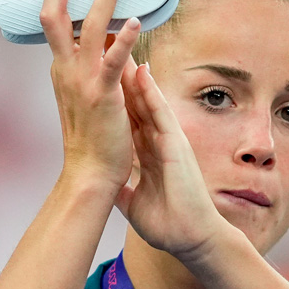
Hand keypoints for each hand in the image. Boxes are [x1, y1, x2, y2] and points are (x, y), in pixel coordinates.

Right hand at [41, 0, 141, 190]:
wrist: (89, 173)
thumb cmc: (90, 141)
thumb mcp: (83, 99)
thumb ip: (93, 73)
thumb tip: (109, 47)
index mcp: (60, 70)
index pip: (53, 23)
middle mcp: (65, 70)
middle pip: (54, 14)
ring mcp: (82, 80)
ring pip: (87, 26)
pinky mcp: (103, 94)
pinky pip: (114, 59)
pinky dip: (123, 37)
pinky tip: (135, 21)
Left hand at [118, 61, 229, 261]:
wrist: (191, 240)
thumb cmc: (169, 226)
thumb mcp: (134, 205)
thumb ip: (122, 190)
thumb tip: (105, 187)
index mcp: (147, 156)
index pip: (127, 121)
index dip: (113, 100)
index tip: (97, 79)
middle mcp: (158, 143)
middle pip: (135, 104)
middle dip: (120, 79)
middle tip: (106, 50)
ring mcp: (168, 142)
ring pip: (148, 101)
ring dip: (134, 76)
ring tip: (120, 47)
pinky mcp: (176, 145)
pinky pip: (161, 113)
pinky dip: (151, 92)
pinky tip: (141, 71)